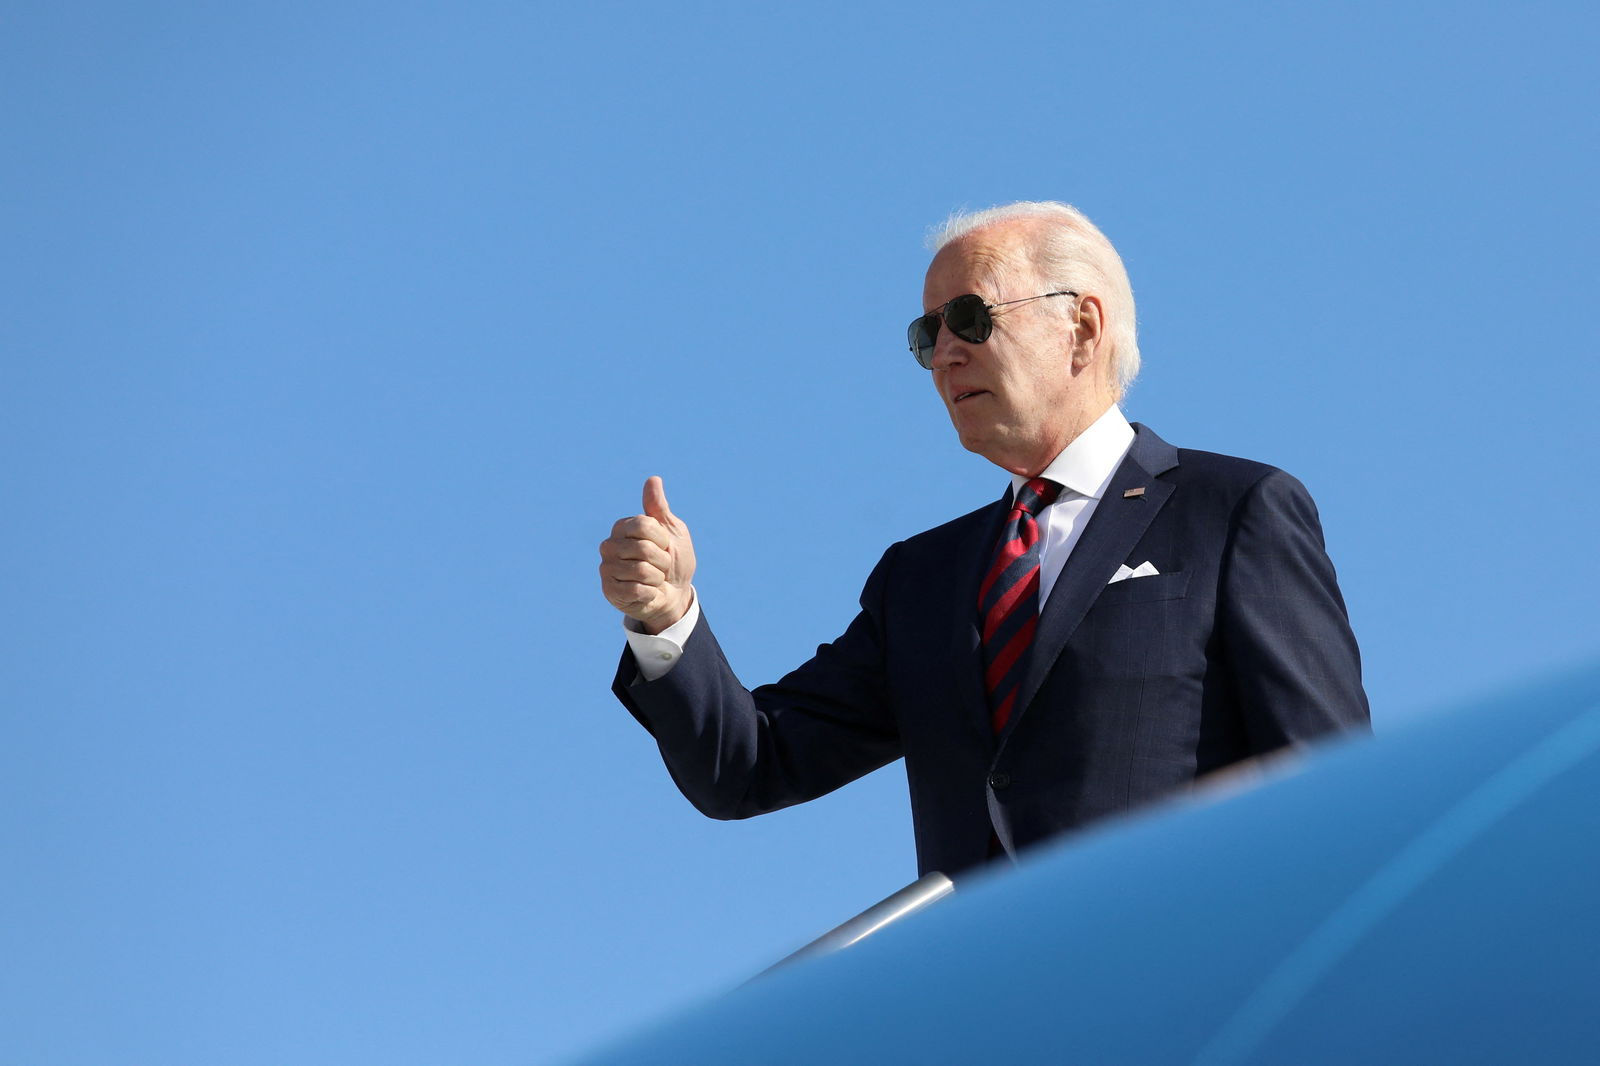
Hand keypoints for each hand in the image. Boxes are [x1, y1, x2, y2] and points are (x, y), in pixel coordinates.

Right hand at [599, 476, 696, 633]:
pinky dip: (650, 592)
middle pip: (643, 548)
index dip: (662, 538)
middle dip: (662, 560)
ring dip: (657, 578)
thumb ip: (659, 507)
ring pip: (641, 570)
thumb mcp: (672, 531)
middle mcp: (609, 546)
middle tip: (660, 566)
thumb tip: (653, 479)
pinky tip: (647, 592)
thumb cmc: (674, 561)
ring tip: (654, 579)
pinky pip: (636, 589)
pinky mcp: (609, 590)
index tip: (664, 545)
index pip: (643, 525)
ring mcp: (607, 568)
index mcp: (622, 528)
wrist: (675, 593)